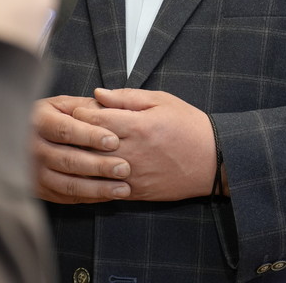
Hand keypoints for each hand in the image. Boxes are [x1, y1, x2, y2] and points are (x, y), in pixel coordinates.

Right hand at [33, 95, 131, 202]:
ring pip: (68, 184)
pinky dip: (91, 197)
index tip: (114, 141)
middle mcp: (33, 149)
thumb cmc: (49, 118)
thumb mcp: (63, 105)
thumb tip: (108, 108)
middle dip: (99, 166)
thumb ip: (86, 106)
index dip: (90, 136)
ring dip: (98, 188)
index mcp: (39, 122)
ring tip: (123, 188)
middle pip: (68, 160)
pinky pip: (68, 197)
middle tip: (124, 168)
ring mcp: (35, 173)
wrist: (18, 140)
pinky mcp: (41, 190)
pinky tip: (110, 195)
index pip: (65, 130)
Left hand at [73, 88, 218, 201]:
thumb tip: (99, 93)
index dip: (81, 112)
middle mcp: (132, 151)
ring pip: (94, 168)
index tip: (79, 110)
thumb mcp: (162, 101)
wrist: (214, 161)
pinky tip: (94, 169)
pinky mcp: (137, 192)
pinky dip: (96, 178)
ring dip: (82, 158)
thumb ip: (127, 97)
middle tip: (72, 128)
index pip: (93, 118)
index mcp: (138, 125)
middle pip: (88, 144)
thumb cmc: (189, 126)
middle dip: (76, 134)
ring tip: (79, 149)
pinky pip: (106, 187)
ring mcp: (133, 174)